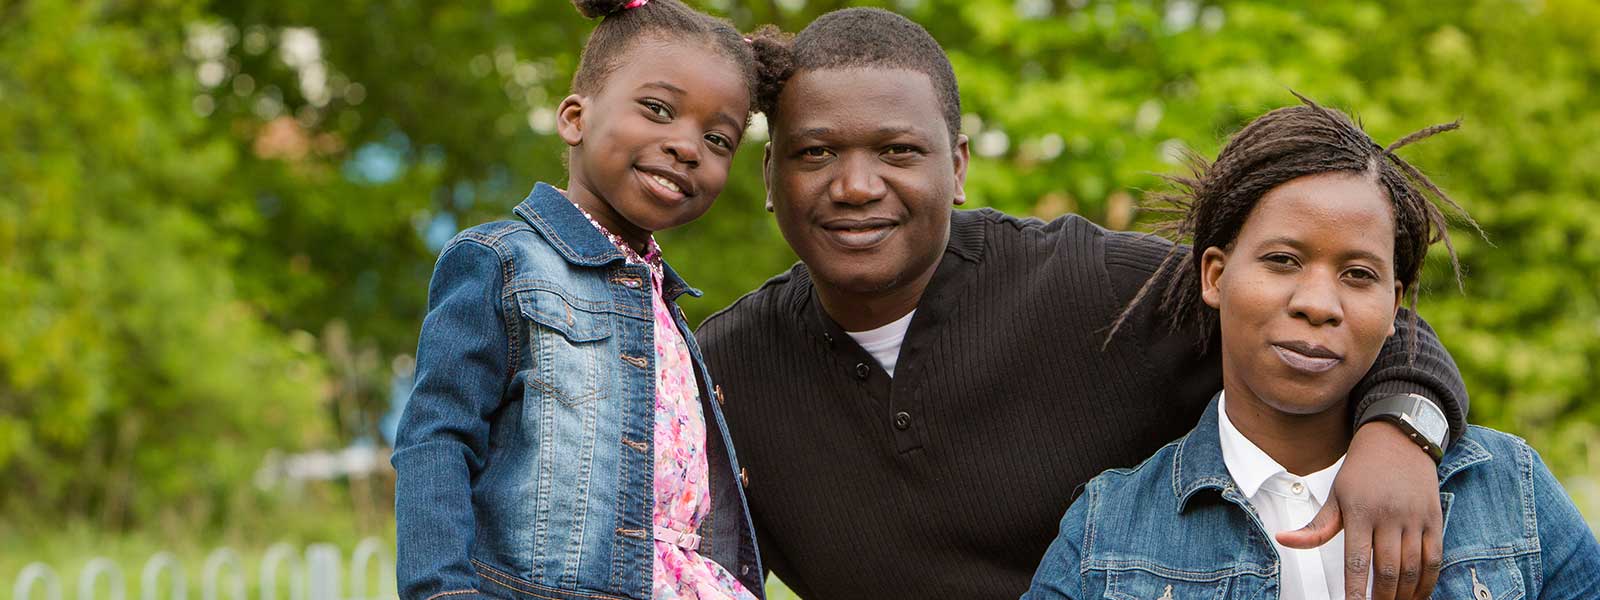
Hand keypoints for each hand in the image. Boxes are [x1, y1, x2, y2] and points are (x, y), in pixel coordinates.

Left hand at [1276, 421, 1442, 599]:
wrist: (1398, 440)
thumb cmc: (1361, 472)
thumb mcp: (1335, 496)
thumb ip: (1315, 527)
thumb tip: (1283, 540)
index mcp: (1360, 512)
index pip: (1356, 560)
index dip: (1354, 590)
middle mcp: (1389, 516)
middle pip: (1387, 570)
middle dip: (1380, 598)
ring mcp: (1415, 519)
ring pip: (1412, 568)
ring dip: (1403, 594)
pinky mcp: (1434, 519)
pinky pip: (1434, 559)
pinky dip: (1427, 583)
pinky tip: (1416, 596)